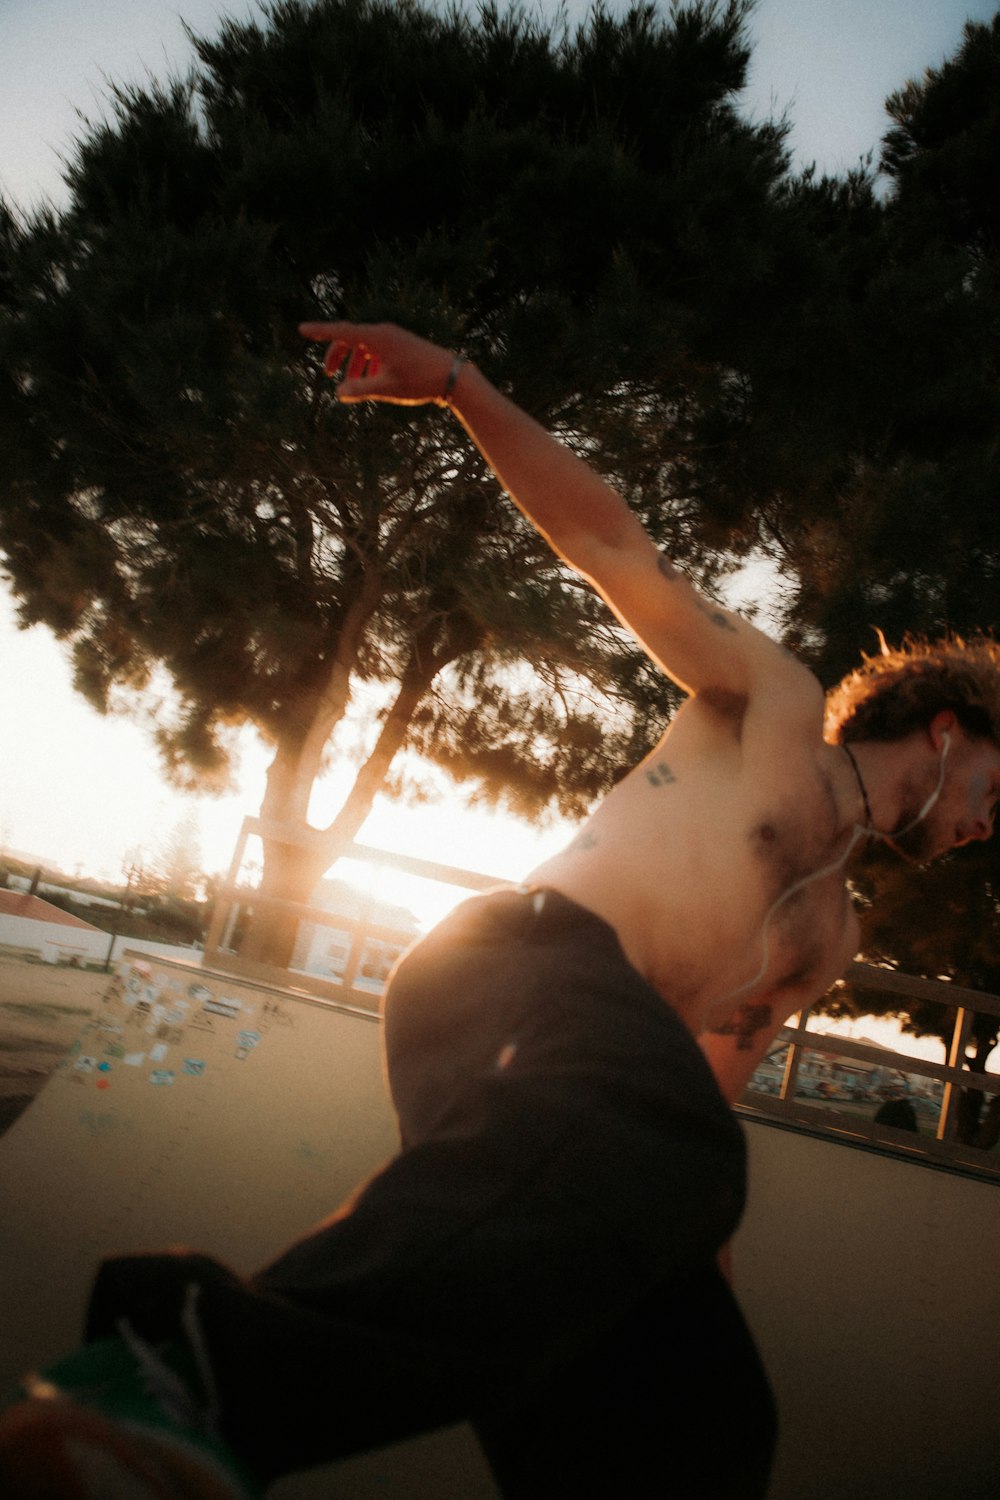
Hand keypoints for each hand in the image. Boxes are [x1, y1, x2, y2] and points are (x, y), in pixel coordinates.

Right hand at [298, 320, 458, 405]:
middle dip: (337, 355)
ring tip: (352, 386)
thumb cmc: (419, 381)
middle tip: (328, 374)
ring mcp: (394, 337)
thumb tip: (339, 392)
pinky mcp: (402, 345)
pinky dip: (369, 364)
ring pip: (364, 346)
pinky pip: (378, 350)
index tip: (301, 329)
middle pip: (351, 338)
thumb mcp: (386, 388)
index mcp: (377, 337)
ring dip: (355, 364)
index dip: (320, 331)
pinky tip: (372, 382)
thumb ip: (360, 389)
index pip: (341, 331)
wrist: (452, 376)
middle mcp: (384, 332)